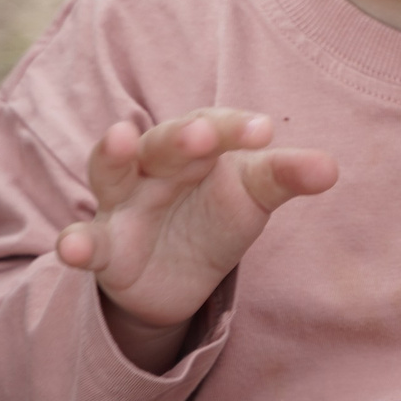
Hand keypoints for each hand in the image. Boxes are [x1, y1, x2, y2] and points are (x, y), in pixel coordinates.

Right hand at [57, 108, 337, 368]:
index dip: (233, 128)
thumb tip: (329, 168)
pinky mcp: (106, 248)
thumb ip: (284, 177)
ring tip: (119, 138)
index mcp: (195, 145)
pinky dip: (76, 243)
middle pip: (162, 143)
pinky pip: (87, 242)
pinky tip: (71, 248)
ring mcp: (123, 204)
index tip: (264, 132)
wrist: (177, 274)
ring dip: (113, 155)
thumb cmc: (216, 214)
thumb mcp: (253, 195)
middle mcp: (154, 166)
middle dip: (180, 137)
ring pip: (111, 173)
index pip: (213, 126)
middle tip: (202, 133)